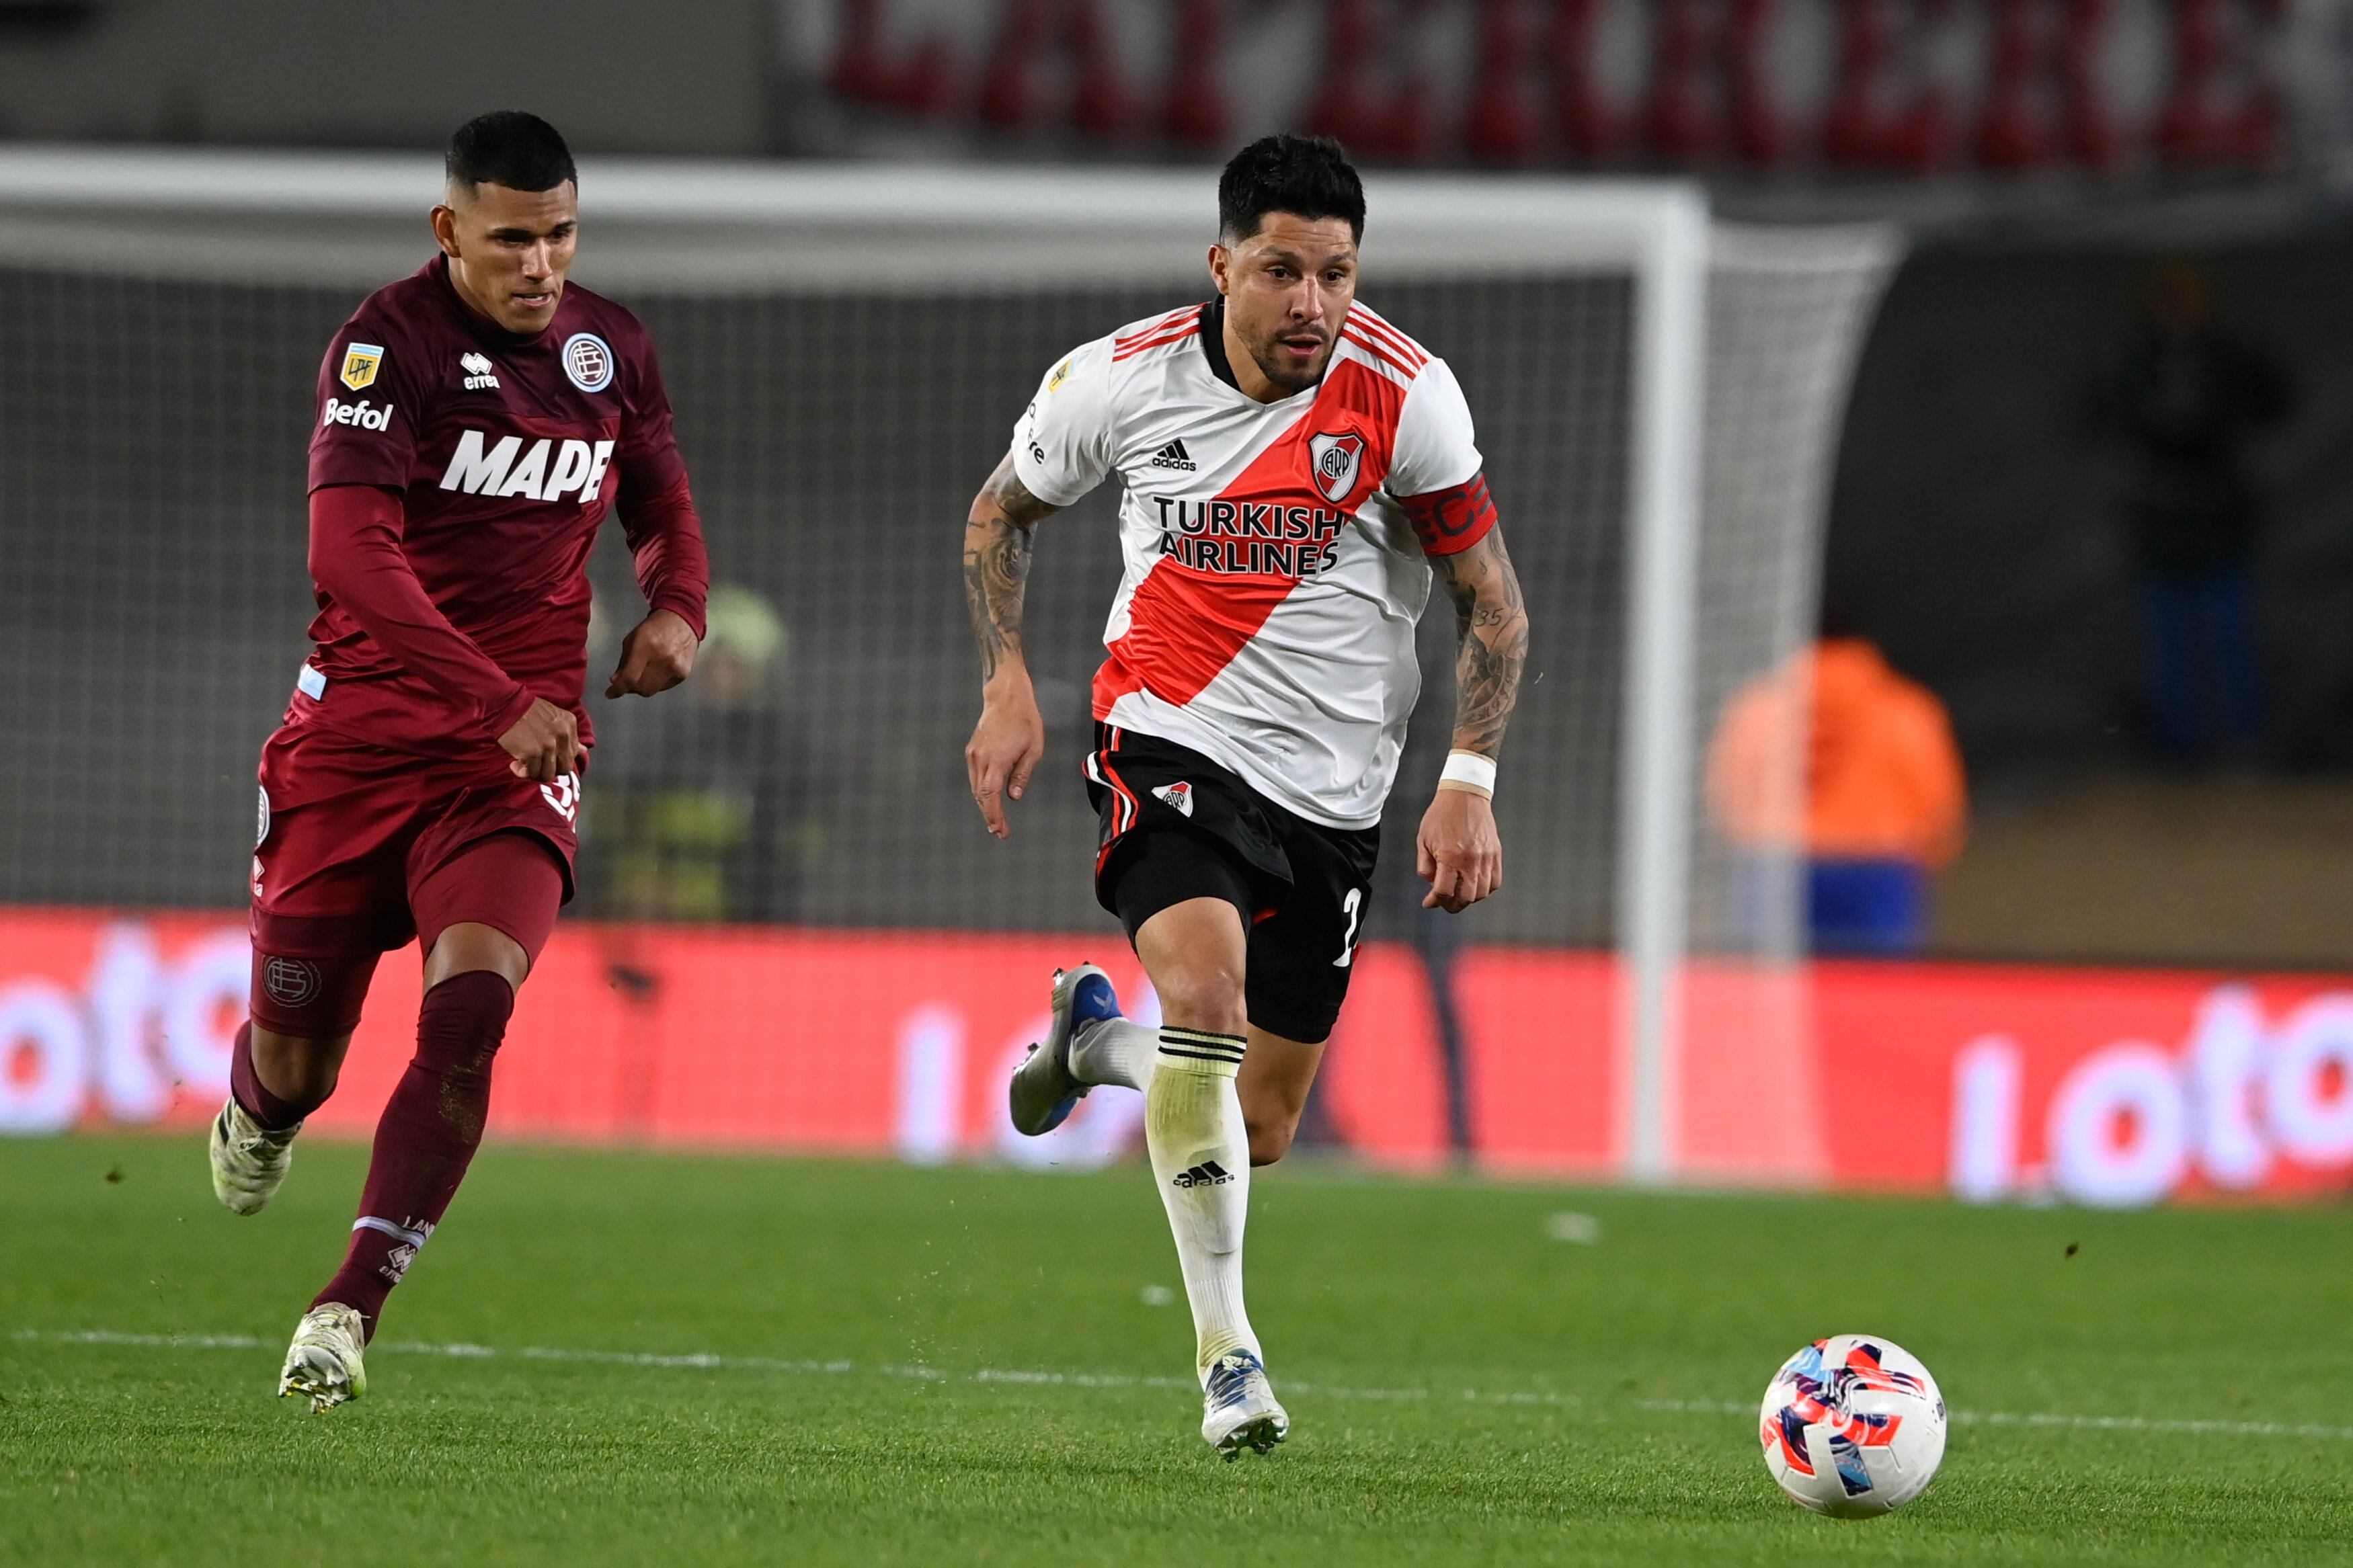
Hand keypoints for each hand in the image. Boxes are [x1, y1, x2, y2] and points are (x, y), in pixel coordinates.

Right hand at [499, 698, 583, 782]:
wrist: (506, 703)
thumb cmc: (527, 710)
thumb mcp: (555, 717)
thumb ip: (569, 735)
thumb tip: (584, 751)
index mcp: (570, 725)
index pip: (572, 755)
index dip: (558, 760)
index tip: (545, 757)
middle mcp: (562, 736)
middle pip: (564, 768)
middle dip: (550, 769)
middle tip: (536, 764)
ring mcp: (548, 745)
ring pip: (548, 774)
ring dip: (535, 774)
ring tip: (524, 765)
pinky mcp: (533, 753)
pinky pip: (532, 773)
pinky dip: (522, 773)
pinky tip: (515, 764)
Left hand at [604, 609, 698, 698]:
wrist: (682, 621)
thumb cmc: (654, 627)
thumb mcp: (632, 639)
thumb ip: (624, 661)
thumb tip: (616, 681)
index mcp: (646, 647)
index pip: (630, 677)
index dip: (618, 689)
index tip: (610, 693)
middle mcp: (663, 659)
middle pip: (641, 688)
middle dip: (630, 687)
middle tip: (626, 682)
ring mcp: (675, 668)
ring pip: (652, 690)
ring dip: (642, 687)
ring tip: (641, 675)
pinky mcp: (684, 674)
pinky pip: (663, 687)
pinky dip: (655, 684)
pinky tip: (655, 672)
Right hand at [965, 678, 1044, 839]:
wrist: (1006, 696)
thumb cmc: (1024, 719)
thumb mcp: (1033, 749)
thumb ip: (1022, 775)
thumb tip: (1014, 796)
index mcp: (997, 761)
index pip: (991, 797)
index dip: (995, 817)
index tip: (1001, 831)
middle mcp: (981, 759)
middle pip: (981, 796)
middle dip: (989, 816)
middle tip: (999, 831)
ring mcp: (974, 754)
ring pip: (976, 788)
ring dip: (984, 805)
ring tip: (995, 819)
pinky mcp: (972, 749)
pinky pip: (975, 776)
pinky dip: (981, 791)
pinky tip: (989, 798)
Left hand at [1418, 786, 1502, 912]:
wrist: (1465, 794)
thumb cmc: (1441, 815)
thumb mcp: (1423, 839)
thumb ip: (1425, 865)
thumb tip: (1430, 884)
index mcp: (1450, 857)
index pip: (1444, 891)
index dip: (1434, 901)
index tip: (1428, 902)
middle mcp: (1470, 860)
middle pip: (1465, 898)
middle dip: (1451, 905)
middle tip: (1444, 902)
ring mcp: (1486, 858)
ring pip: (1481, 893)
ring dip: (1468, 899)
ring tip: (1458, 894)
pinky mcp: (1495, 854)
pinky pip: (1495, 882)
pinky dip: (1485, 889)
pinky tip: (1474, 885)